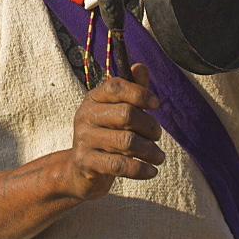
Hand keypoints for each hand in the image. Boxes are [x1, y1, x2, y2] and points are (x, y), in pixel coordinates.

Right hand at [66, 63, 163, 200]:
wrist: (79, 170)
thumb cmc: (105, 136)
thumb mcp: (116, 112)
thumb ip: (131, 91)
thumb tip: (140, 67)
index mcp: (93, 98)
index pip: (116, 86)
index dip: (139, 93)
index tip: (156, 104)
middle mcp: (85, 115)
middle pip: (126, 114)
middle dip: (149, 126)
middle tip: (157, 135)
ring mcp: (84, 139)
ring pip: (126, 141)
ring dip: (150, 150)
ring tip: (158, 156)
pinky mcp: (86, 163)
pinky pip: (119, 165)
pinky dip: (140, 169)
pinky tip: (152, 171)